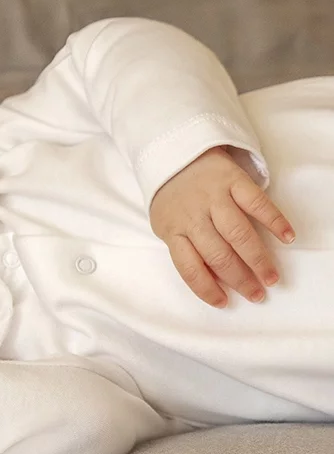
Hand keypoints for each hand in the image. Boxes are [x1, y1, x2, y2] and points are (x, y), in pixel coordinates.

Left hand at [149, 147, 294, 307]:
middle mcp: (192, 216)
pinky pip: (256, 202)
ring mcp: (213, 197)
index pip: (188, 267)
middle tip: (257, 294)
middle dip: (240, 279)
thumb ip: (185, 247)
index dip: (206, 288)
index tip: (224, 302)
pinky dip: (274, 221)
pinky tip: (287, 237)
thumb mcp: (167, 224)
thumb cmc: (172, 196)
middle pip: (219, 255)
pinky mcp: (232, 179)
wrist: (174, 151)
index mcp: (172, 230)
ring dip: (258, 259)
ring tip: (271, 277)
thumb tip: (213, 279)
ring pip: (238, 234)